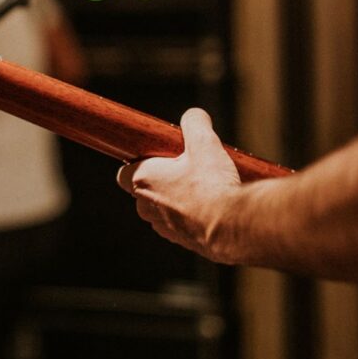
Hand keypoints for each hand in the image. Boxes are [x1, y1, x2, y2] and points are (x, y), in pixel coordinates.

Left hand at [116, 108, 242, 263]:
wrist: (233, 227)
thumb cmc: (213, 186)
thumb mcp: (204, 143)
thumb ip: (194, 123)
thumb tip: (194, 116)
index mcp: (143, 181)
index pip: (124, 173)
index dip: (138, 163)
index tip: (157, 156)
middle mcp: (147, 207)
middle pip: (146, 189)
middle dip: (163, 180)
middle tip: (187, 168)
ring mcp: (164, 227)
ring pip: (163, 208)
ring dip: (178, 198)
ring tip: (205, 187)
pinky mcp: (182, 242)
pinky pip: (181, 224)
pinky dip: (192, 215)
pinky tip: (213, 207)